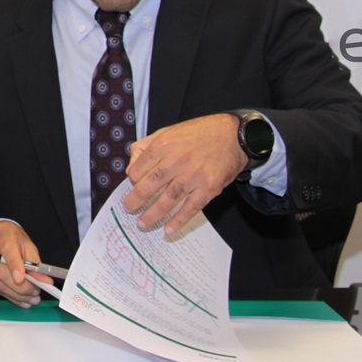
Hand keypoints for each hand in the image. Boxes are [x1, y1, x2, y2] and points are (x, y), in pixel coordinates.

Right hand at [0, 220, 50, 307]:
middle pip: (1, 271)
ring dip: (15, 295)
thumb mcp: (26, 244)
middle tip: (35, 295)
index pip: (8, 250)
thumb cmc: (10, 238)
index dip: (14, 265)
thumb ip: (35, 263)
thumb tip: (44, 281)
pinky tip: (18, 299)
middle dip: (20, 288)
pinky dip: (6, 295)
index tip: (21, 279)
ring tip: (30, 300)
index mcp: (3, 234)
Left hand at [123, 113, 246, 235]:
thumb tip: (131, 169)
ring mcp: (193, 176)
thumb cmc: (198, 134)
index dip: (133, 181)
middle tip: (129, 209)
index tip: (133, 186)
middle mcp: (177, 160)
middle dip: (135, 201)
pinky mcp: (208, 188)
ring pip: (166, 201)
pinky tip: (169, 230)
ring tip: (142, 223)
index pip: (138, 169)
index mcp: (163, 145)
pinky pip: (190, 208)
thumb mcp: (167, 131)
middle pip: (148, 186)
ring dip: (152, 215)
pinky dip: (178, 221)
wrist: (233, 135)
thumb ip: (145, 147)